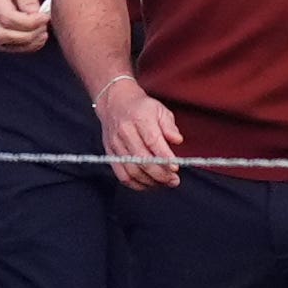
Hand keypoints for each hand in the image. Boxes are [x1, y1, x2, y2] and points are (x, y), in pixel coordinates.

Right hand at [0, 0, 51, 52]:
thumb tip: (36, 15)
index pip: (7, 18)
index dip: (29, 22)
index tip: (45, 16)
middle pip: (3, 35)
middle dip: (28, 36)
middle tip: (45, 26)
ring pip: (2, 44)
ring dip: (26, 44)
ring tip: (43, 34)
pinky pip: (5, 45)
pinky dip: (22, 46)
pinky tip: (36, 39)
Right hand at [94, 74, 181, 190]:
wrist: (115, 103)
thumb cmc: (141, 108)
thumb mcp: (160, 110)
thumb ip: (169, 126)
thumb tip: (177, 140)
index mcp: (139, 118)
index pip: (152, 141)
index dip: (164, 156)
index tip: (175, 167)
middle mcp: (125, 132)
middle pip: (142, 159)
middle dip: (160, 174)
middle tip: (173, 180)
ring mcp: (116, 145)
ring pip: (132, 171)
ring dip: (150, 181)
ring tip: (164, 182)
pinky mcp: (110, 155)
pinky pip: (122, 176)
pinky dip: (137, 184)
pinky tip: (149, 183)